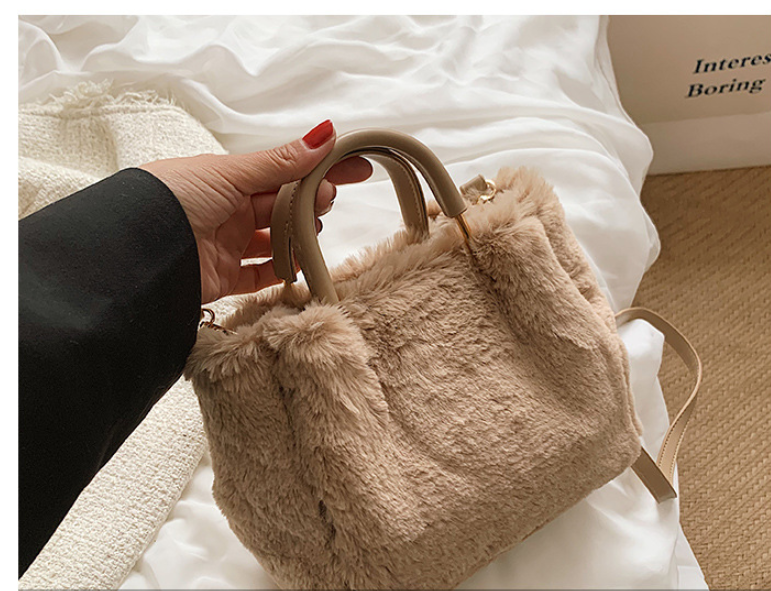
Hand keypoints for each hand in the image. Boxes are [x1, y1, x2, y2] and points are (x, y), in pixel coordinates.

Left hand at [140, 120, 371, 304]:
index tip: (357, 167)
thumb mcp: (231, 174)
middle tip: (326, 200)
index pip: (286, 170)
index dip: (321, 168)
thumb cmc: (177, 198)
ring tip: (314, 232)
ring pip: (275, 241)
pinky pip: (259, 277)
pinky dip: (281, 273)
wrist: (136, 251)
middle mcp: (229, 210)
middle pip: (283, 206)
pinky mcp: (222, 278)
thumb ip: (281, 162)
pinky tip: (301, 267)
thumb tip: (325, 133)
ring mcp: (226, 245)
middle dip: (309, 201)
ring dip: (298, 237)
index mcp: (229, 179)